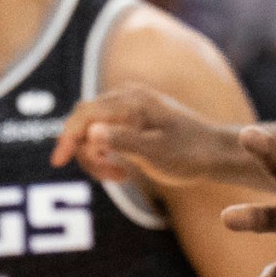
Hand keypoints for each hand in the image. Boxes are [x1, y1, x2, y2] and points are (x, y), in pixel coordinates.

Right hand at [52, 84, 271, 189]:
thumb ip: (124, 141)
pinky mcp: (130, 122)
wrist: (216, 154)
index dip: (68, 136)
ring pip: (91, 133)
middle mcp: (127, 99)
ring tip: (120, 177)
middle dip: (88, 153)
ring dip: (97, 158)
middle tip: (112, 177)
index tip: (58, 163)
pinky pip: (103, 137)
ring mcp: (128, 109)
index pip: (85, 114)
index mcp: (132, 101)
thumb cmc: (191, 153)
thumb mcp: (157, 153)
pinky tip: (122, 172)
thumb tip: (92, 131)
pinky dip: (106, 156)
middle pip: (84, 123)